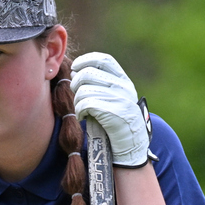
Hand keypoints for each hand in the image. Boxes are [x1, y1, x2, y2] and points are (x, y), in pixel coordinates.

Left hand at [71, 52, 153, 166]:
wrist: (130, 145)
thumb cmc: (115, 122)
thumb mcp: (112, 98)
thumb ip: (98, 84)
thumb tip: (75, 72)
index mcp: (123, 80)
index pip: (103, 60)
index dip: (85, 60)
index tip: (75, 67)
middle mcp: (123, 86)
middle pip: (87, 73)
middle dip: (75, 84)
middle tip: (77, 96)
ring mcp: (119, 99)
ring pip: (83, 90)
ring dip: (76, 101)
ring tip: (81, 110)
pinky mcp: (113, 112)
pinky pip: (86, 104)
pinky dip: (79, 111)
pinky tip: (83, 117)